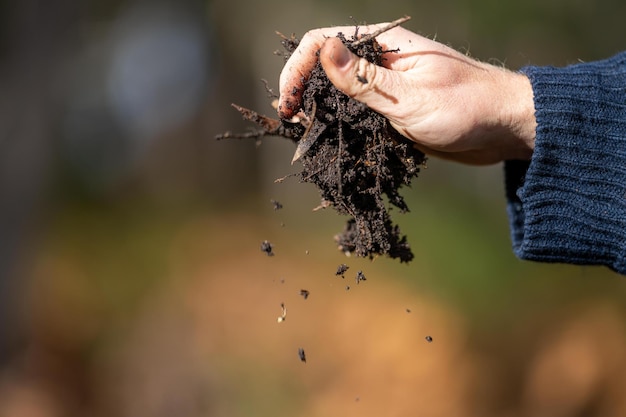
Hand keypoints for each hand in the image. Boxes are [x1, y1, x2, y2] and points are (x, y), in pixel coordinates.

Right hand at [278, 24, 535, 164]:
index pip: (322, 42)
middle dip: (303, 91)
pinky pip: (358, 113)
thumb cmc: (468, 108)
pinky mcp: (394, 109)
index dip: (298, 69)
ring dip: (319, 110)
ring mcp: (387, 86)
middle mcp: (381, 60)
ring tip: (306, 135)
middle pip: (325, 66)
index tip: (288, 104)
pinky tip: (332, 142)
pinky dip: (341, 125)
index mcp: (384, 45)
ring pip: (339, 92)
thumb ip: (365, 80)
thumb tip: (322, 51)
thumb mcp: (412, 97)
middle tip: (293, 123)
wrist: (505, 129)